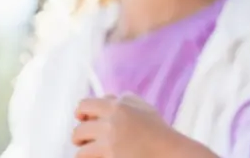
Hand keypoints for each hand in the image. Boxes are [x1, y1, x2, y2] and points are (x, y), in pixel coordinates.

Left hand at [71, 95, 214, 157]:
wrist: (171, 153)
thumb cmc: (159, 134)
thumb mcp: (144, 108)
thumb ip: (125, 100)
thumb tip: (104, 98)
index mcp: (119, 106)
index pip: (85, 105)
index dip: (81, 113)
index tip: (82, 120)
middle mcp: (112, 120)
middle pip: (79, 127)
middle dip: (79, 136)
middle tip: (82, 141)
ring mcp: (111, 140)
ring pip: (80, 146)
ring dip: (82, 150)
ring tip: (89, 153)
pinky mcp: (111, 156)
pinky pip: (86, 156)